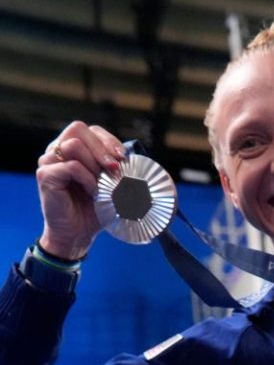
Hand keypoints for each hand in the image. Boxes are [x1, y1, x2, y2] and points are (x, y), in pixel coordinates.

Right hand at [36, 122, 126, 259]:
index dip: (108, 140)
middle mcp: (57, 151)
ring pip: (73, 145)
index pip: (90, 130)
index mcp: (73, 149)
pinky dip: (87, 178)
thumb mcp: (110, 185)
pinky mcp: (46, 175)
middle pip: (78, 129)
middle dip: (102, 147)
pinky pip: (71, 166)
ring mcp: (48, 161)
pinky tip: (92, 192)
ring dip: (94, 164)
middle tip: (115, 168)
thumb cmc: (94, 210)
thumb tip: (136, 156)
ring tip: (101, 184)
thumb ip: (116, 167)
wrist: (78, 235)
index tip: (123, 157)